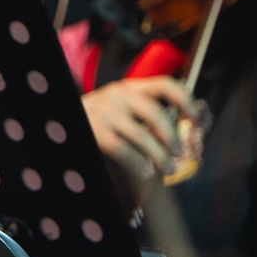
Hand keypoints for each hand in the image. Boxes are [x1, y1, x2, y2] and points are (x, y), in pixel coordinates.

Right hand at [83, 75, 200, 204]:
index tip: (195, 116)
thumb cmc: (98, 120)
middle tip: (179, 152)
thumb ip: (145, 114)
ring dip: (159, 155)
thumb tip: (180, 130)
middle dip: (172, 136)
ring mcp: (105, 112)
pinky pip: (124, 150)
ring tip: (167, 168)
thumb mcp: (121, 108)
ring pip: (142, 135)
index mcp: (129, 87)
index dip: (185, 99)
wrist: (61, 121)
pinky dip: (139, 164)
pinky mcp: (96, 132)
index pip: (164, 85)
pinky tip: (145, 171)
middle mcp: (118, 94)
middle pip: (155, 113)